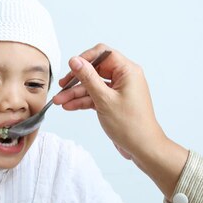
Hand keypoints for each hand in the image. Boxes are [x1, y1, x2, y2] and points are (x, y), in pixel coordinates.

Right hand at [53, 44, 164, 161]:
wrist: (142, 147)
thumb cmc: (131, 125)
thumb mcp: (104, 99)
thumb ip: (88, 78)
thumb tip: (76, 61)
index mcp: (127, 71)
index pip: (103, 54)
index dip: (85, 59)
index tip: (71, 68)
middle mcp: (124, 78)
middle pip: (95, 71)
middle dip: (76, 80)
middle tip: (62, 87)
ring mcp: (119, 91)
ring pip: (93, 86)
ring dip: (76, 93)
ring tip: (60, 101)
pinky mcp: (114, 103)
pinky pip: (95, 97)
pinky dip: (83, 101)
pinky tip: (69, 106)